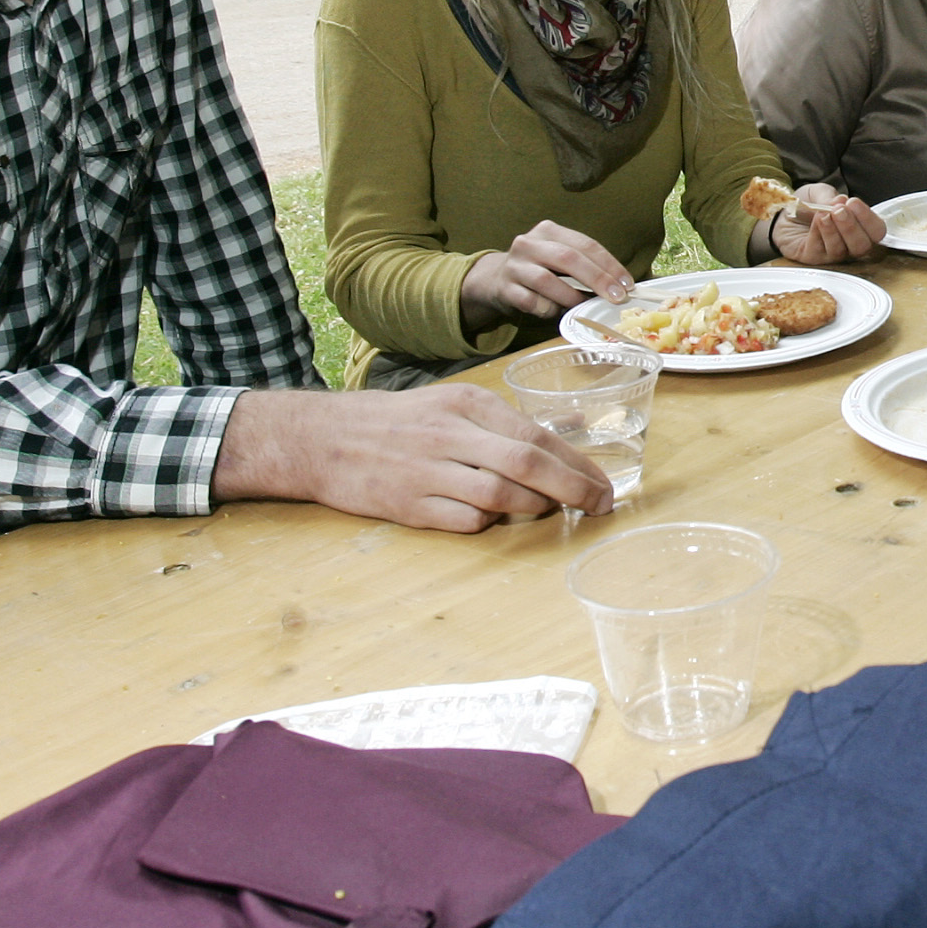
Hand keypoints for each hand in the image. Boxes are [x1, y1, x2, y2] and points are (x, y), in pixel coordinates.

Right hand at [212, 382, 613, 527]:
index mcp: (465, 405)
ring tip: (550, 511)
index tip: (604, 483)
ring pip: (501, 495)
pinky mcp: (408, 506)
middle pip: (527, 464)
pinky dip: (489, 523)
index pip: (536, 434)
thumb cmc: (397, 422)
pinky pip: (466, 521)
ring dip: (534, 508)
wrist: (323, 439)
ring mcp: (428, 472)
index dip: (577, 463)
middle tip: (601, 505)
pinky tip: (496, 519)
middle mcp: (450, 434)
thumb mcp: (450, 403)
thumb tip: (572, 434)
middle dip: (574, 489)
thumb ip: (505, 422)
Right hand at [460, 219, 633, 334]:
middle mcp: (529, 243)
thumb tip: (620, 287)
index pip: (585, 244)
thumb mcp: (559, 257)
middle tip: (616, 297)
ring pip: (547, 281)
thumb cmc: (539, 268)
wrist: (496, 279)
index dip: (609, 264)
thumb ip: (585, 265)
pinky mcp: (505, 289)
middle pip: (568, 258)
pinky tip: (556, 312)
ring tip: (585, 306)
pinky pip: (531, 302)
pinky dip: (548, 309)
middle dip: (597, 279)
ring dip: (571, 296)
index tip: (627, 284)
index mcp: (548, 230)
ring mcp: (514, 266)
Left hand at [763, 184, 886, 264]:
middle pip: (862, 246)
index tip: (853, 203)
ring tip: (824, 214)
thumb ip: (829, 195)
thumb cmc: (807, 205)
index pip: (876, 231)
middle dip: (852, 227)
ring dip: (834, 230)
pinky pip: (820, 251)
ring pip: (841, 251)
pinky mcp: (813, 258)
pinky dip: (819, 234)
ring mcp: (832, 254)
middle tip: (839, 210)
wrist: (782, 214)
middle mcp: (849, 244)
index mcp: (859, 227)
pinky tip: (816, 220)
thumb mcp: (819, 192)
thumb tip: (840, 201)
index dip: (868, 219)